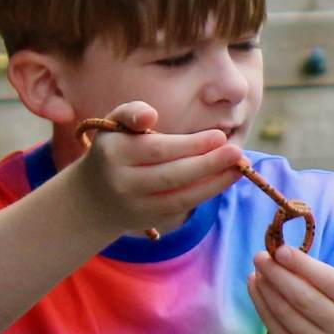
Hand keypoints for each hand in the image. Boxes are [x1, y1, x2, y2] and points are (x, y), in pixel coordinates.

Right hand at [67, 101, 244, 234]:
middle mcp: (123, 182)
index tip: (219, 136)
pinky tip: (227, 178)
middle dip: (208, 164)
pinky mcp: (151, 220)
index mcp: (114, 152)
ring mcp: (137, 205)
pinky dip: (207, 192)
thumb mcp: (113, 126)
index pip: (157, 149)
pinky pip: (183, 206)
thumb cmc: (114, 150)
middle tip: (237, 152)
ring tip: (240, 167)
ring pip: (181, 196)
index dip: (191, 145)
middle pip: (172, 175)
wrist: (93, 198)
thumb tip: (151, 115)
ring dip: (215, 182)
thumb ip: (131, 112)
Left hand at [247, 243, 333, 333]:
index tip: (280, 249)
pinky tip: (255, 287)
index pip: (330, 281)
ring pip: (285, 311)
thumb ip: (319, 280)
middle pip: (304, 297)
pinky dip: (260, 303)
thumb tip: (280, 255)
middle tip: (260, 256)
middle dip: (278, 273)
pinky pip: (273, 326)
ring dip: (266, 287)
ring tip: (257, 271)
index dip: (303, 264)